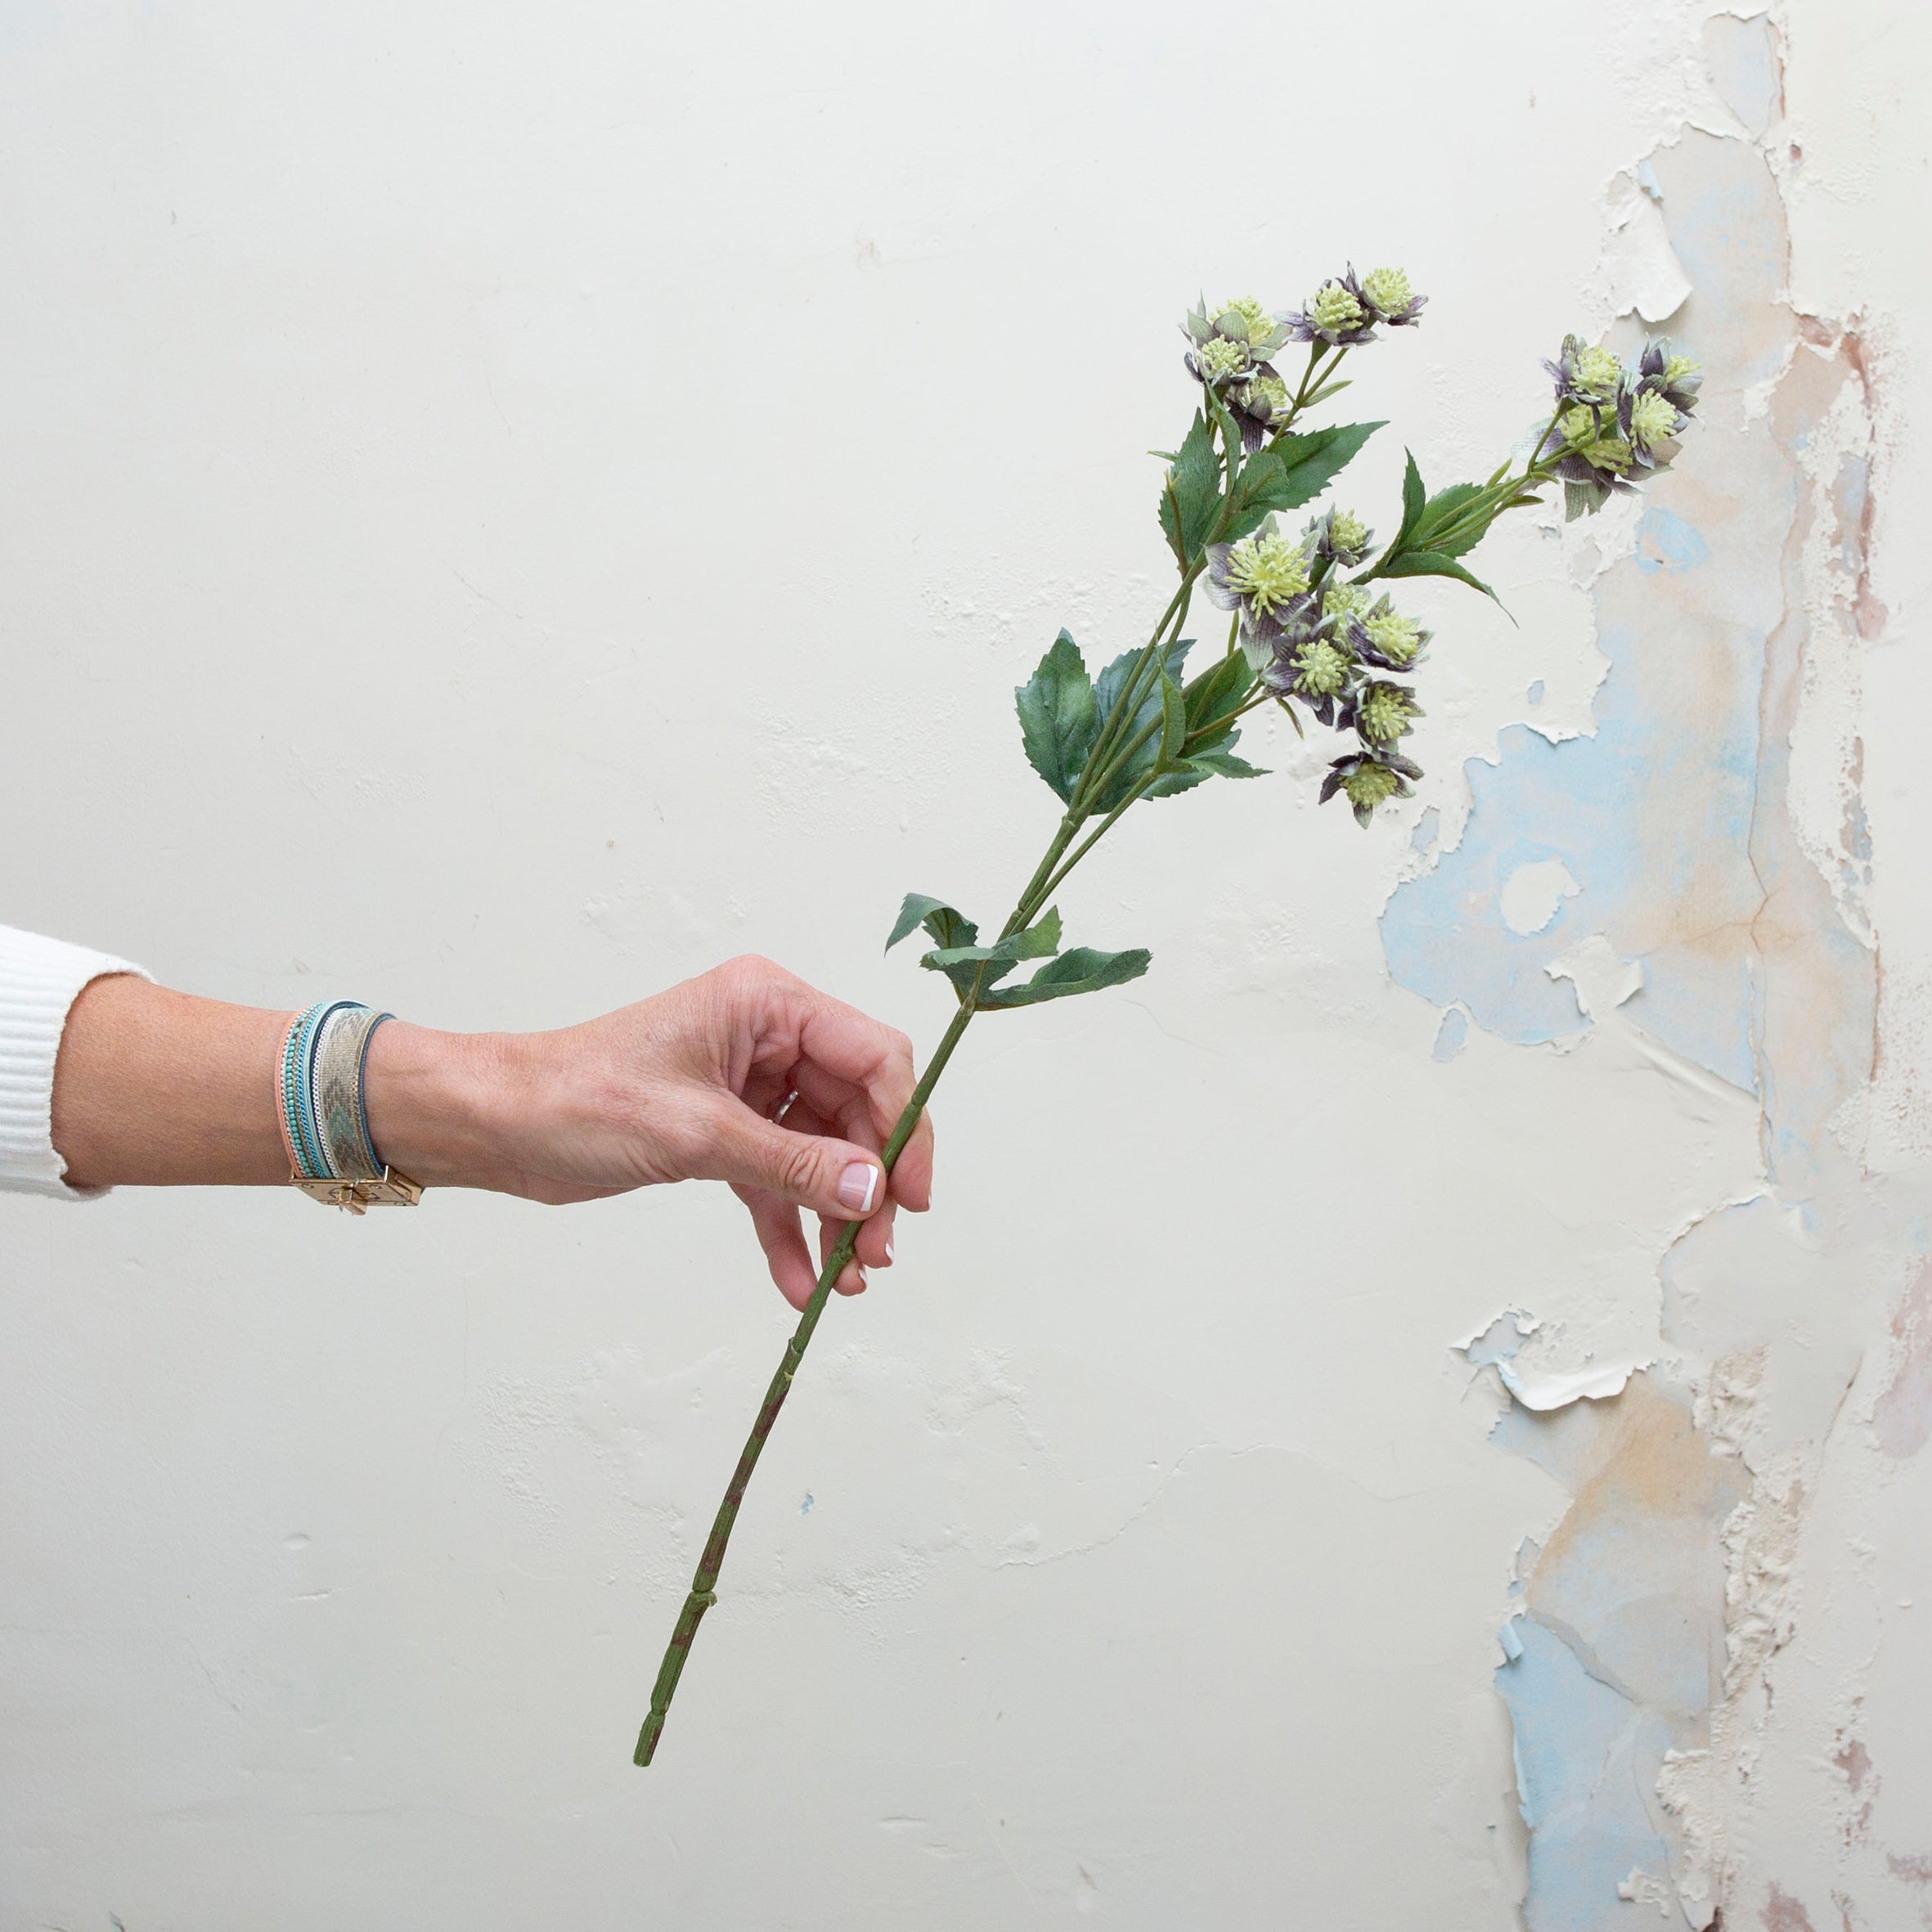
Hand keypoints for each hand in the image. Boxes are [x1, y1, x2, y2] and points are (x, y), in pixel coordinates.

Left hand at [365, 956, 934, 1307]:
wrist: (497, 1123)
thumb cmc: (577, 1096)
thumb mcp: (695, 1133)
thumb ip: (792, 1164)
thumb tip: (870, 1189)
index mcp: (767, 1005)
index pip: (873, 1057)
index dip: (903, 1125)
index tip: (909, 1193)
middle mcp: (767, 1039)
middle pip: (856, 1113)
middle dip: (868, 1186)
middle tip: (876, 1253)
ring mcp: (748, 1087)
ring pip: (821, 1155)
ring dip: (835, 1216)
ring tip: (846, 1279)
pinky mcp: (722, 1133)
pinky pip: (776, 1183)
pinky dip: (788, 1230)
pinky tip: (799, 1282)